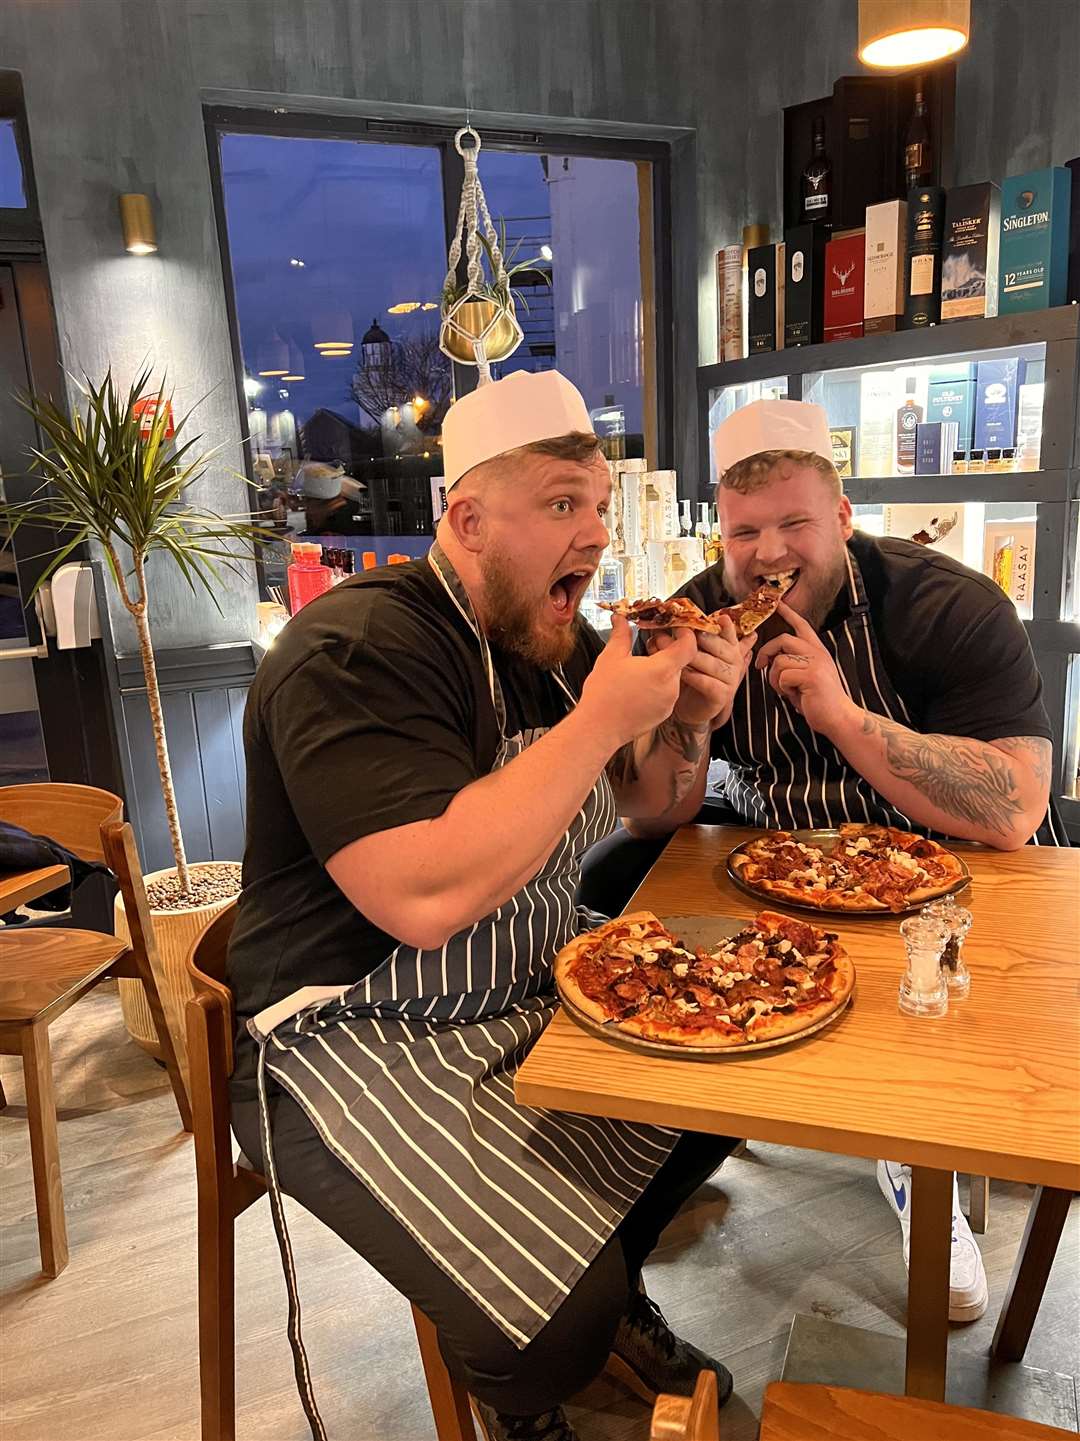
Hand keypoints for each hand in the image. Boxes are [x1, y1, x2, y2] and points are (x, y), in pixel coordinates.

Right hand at [581, 615, 696, 747]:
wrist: (598, 729)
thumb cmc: (604, 695)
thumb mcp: (611, 657)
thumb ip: (621, 634)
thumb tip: (621, 619)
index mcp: (662, 669)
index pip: (689, 646)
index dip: (685, 633)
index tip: (675, 628)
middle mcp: (671, 687)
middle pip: (680, 661)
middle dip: (667, 651)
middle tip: (649, 646)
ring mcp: (669, 702)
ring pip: (673, 677)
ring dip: (661, 669)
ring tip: (639, 668)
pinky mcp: (663, 714)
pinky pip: (667, 693)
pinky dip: (658, 686)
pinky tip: (638, 686)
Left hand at [647, 616, 754, 728]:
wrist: (690, 706)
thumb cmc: (691, 676)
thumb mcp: (692, 652)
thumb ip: (688, 637)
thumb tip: (670, 621)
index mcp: (729, 646)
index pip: (729, 632)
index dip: (726, 626)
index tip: (720, 618)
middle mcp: (733, 660)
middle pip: (717, 644)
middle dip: (695, 638)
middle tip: (678, 631)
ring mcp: (730, 678)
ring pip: (710, 662)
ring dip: (689, 657)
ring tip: (672, 652)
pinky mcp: (722, 695)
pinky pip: (706, 682)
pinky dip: (692, 676)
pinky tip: (681, 672)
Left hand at [754, 601, 858, 737]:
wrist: (838, 718)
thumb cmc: (819, 700)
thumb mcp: (807, 675)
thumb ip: (794, 662)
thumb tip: (773, 659)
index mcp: (817, 651)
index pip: (801, 625)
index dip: (788, 613)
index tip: (777, 602)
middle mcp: (817, 653)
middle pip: (783, 639)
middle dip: (766, 652)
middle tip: (760, 666)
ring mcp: (815, 663)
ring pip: (779, 661)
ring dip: (775, 679)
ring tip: (787, 690)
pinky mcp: (811, 676)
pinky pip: (783, 676)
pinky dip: (782, 689)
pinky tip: (794, 695)